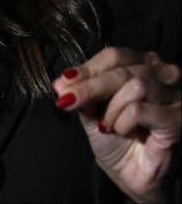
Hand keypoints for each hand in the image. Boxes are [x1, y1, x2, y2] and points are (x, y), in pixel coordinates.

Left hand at [53, 46, 181, 201]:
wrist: (133, 175)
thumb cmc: (116, 138)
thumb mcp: (92, 110)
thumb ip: (81, 92)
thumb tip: (61, 83)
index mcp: (144, 64)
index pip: (115, 55)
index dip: (87, 68)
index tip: (63, 83)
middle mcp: (165, 74)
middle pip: (123, 69)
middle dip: (90, 87)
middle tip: (68, 101)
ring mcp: (176, 97)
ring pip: (136, 86)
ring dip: (112, 108)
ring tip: (107, 126)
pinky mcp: (178, 120)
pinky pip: (141, 109)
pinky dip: (123, 121)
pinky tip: (122, 132)